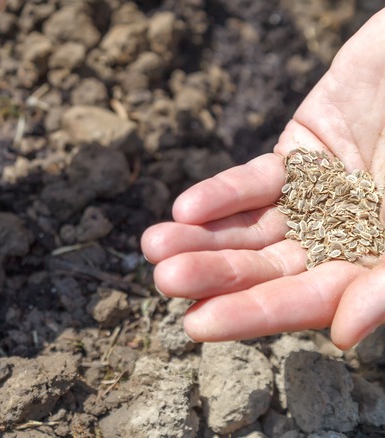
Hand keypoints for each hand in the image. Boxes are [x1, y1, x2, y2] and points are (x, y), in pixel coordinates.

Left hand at [141, 9, 384, 349]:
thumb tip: (344, 334)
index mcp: (375, 264)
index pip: (309, 300)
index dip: (254, 314)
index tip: (197, 325)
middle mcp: (343, 240)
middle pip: (269, 267)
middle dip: (215, 276)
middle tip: (164, 281)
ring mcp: (318, 198)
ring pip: (252, 226)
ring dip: (203, 238)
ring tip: (154, 246)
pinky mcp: (299, 156)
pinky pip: (256, 180)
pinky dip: (222, 194)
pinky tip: (185, 210)